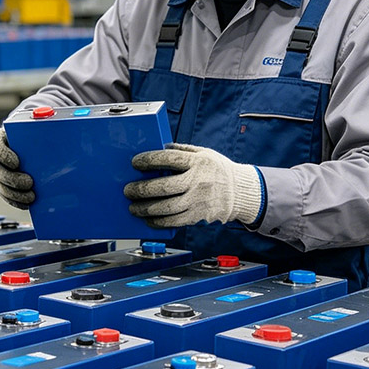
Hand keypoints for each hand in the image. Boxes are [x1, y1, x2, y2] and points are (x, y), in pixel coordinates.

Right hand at [0, 127, 33, 208]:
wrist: (27, 144)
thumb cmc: (31, 136)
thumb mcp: (33, 130)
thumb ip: (40, 131)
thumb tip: (58, 135)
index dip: (4, 155)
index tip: (17, 162)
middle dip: (12, 179)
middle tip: (29, 183)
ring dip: (14, 194)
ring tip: (31, 196)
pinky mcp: (1, 185)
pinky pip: (5, 196)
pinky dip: (16, 201)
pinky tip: (27, 203)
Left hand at [123, 143, 262, 227]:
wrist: (241, 192)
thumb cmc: (219, 170)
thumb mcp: (204, 153)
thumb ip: (182, 150)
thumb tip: (160, 147)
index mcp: (198, 162)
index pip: (169, 159)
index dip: (149, 160)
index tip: (135, 162)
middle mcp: (198, 182)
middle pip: (164, 186)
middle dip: (141, 189)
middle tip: (128, 190)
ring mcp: (198, 201)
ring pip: (166, 208)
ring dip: (145, 208)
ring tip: (134, 207)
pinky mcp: (198, 216)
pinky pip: (174, 221)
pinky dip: (158, 222)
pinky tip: (148, 219)